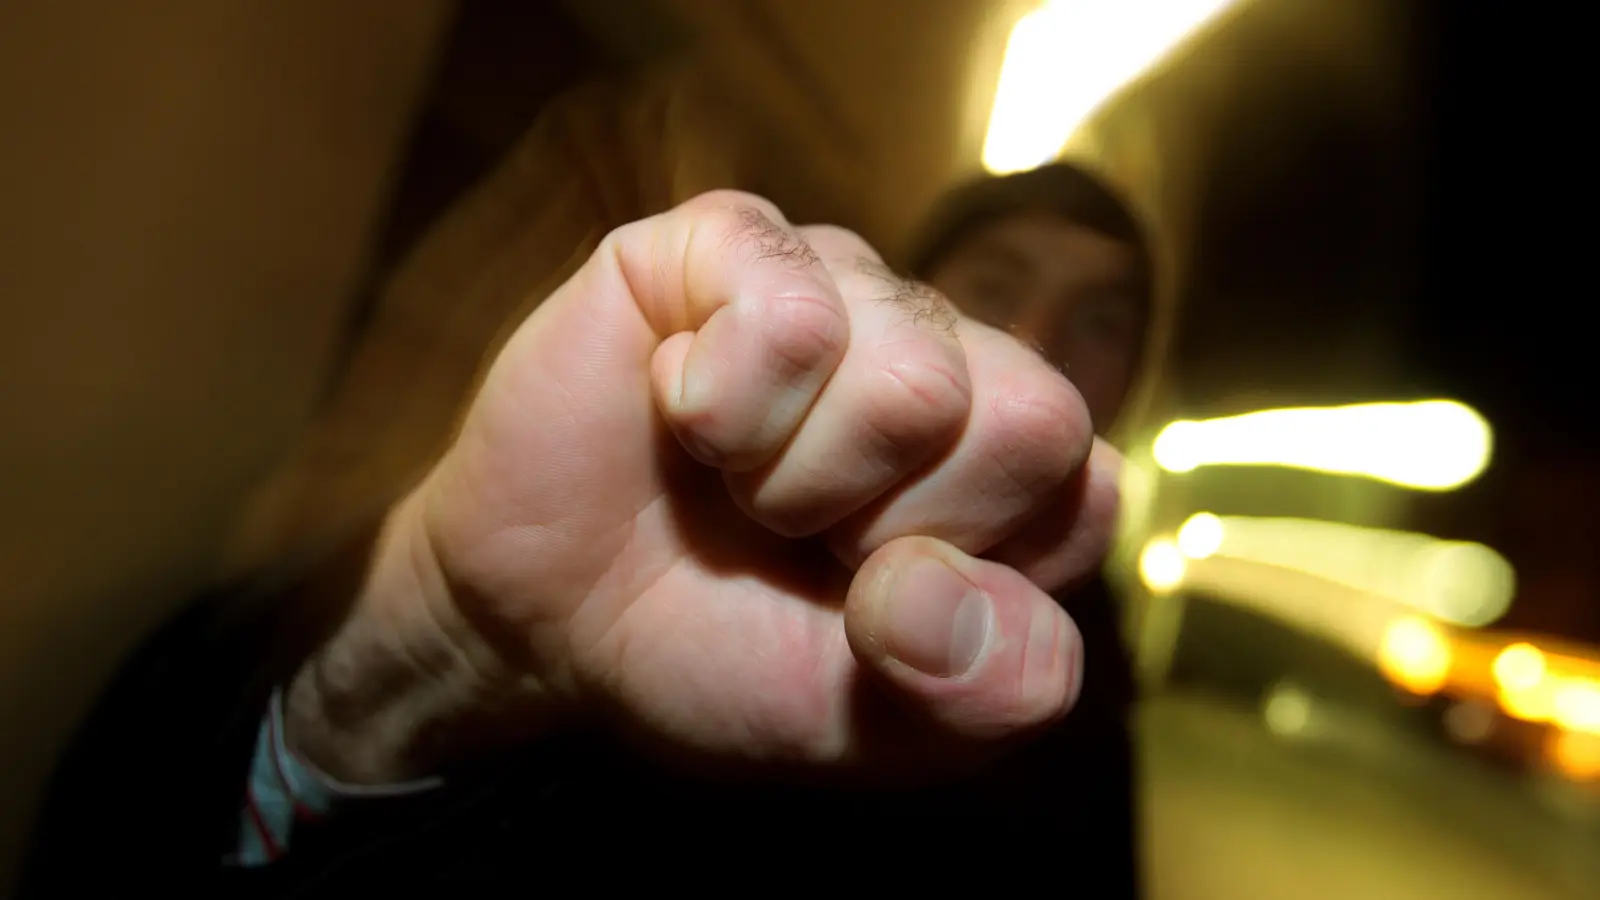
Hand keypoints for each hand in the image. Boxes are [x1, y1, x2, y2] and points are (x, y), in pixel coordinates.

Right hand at [285, 191, 1120, 783]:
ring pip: (913, 377)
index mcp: (1006, 458)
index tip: (871, 601)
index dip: (967, 574)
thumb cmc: (718, 651)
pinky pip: (786, 308)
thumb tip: (944, 588)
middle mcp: (943, 350)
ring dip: (793, 480)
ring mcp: (841, 283)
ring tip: (734, 482)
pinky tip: (681, 412)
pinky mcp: (732, 241)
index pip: (1082, 490)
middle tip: (800, 537)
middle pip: (1028, 419)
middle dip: (891, 528)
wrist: (543, 625)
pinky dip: (718, 404)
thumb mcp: (875, 724)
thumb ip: (982, 688)